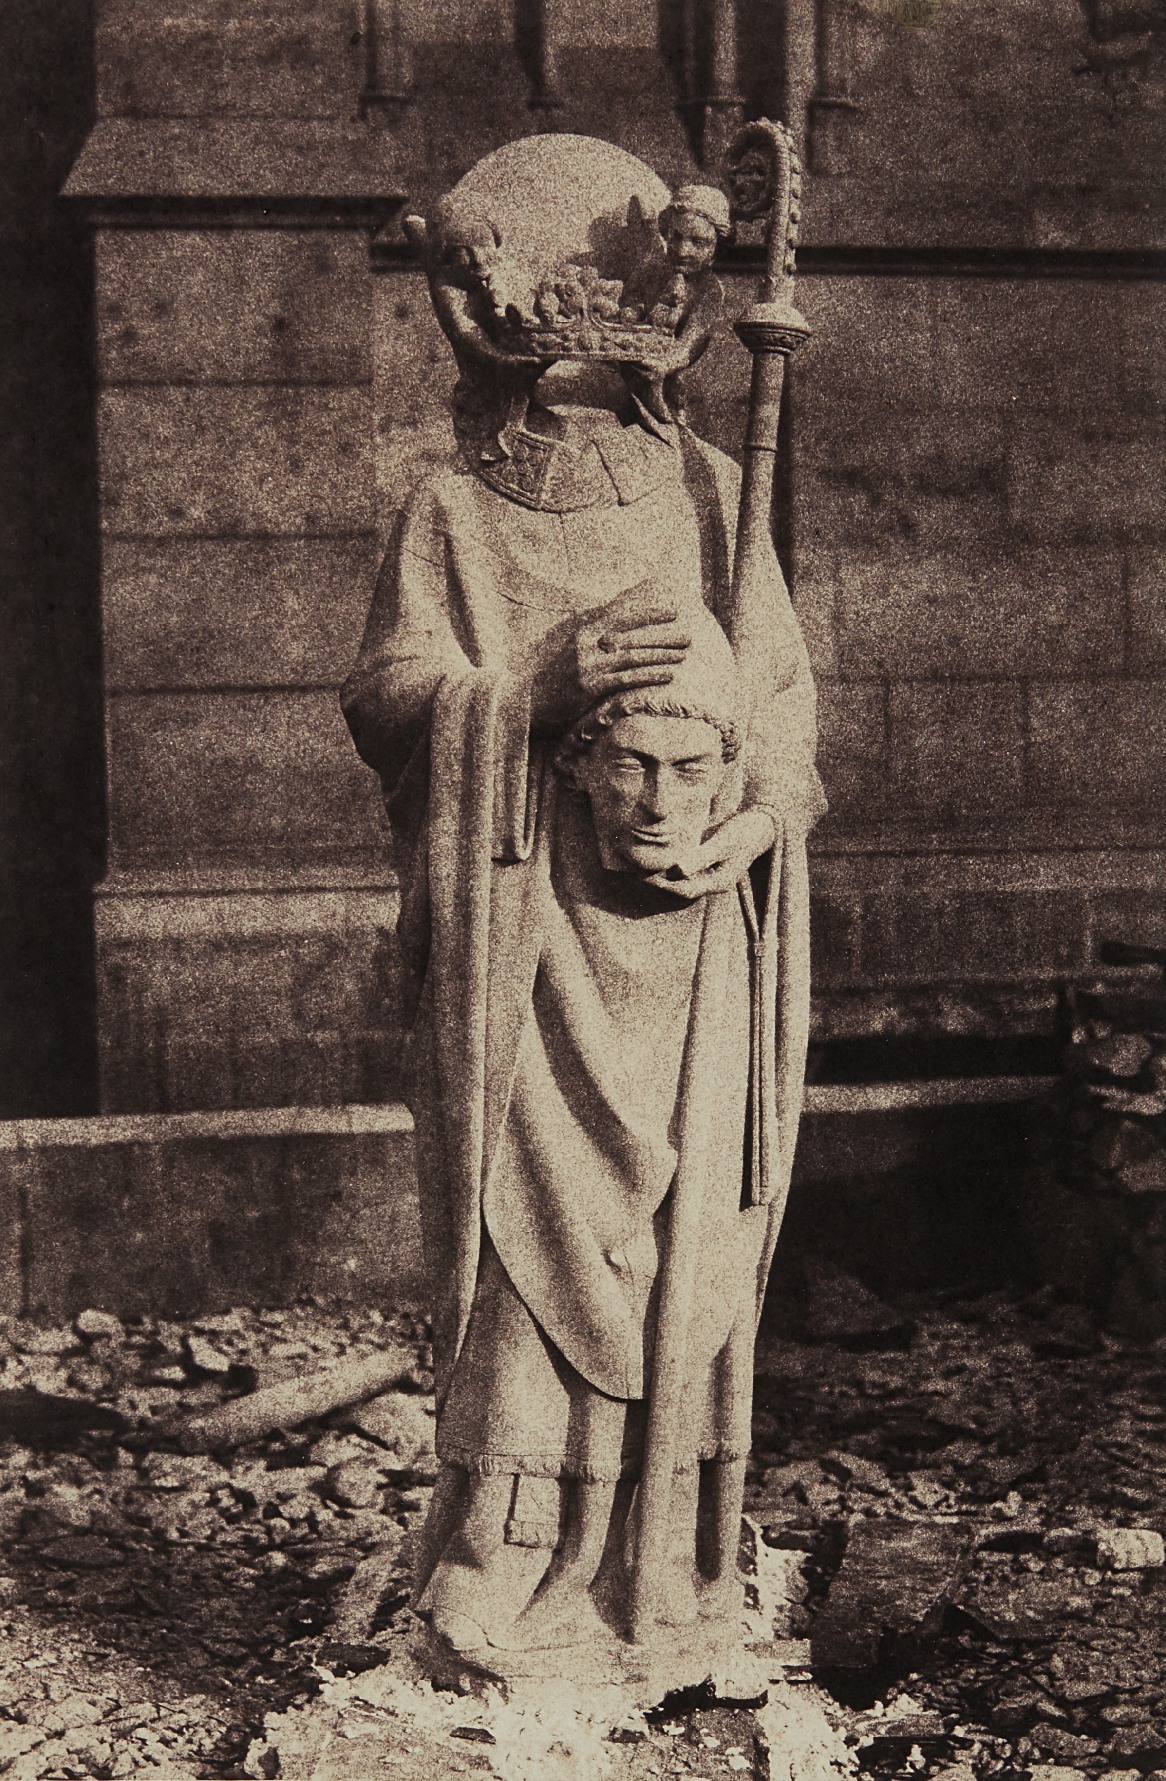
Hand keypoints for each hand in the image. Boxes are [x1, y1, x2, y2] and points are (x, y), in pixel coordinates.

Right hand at [532, 606, 690, 726]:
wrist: (525, 700)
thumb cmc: (550, 676)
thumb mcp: (568, 648)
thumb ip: (591, 637)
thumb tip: (614, 628)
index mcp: (583, 631)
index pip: (622, 615)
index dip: (649, 612)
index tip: (672, 610)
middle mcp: (586, 643)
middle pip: (633, 635)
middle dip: (662, 634)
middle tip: (688, 634)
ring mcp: (588, 665)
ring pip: (633, 656)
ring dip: (661, 654)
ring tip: (684, 653)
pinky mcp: (589, 687)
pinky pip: (627, 679)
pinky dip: (650, 676)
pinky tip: (669, 675)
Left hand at [645, 810, 774, 899]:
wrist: (760, 824)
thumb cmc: (743, 832)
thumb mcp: (723, 842)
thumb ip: (701, 856)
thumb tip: (677, 871)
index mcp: (719, 882)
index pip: (684, 890)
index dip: (663, 885)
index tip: (645, 875)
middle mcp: (713, 882)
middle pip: (681, 889)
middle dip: (659, 883)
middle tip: (636, 873)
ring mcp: (711, 873)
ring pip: (682, 881)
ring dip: (663, 876)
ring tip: (642, 867)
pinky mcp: (708, 863)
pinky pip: (686, 870)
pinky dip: (671, 867)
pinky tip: (660, 858)